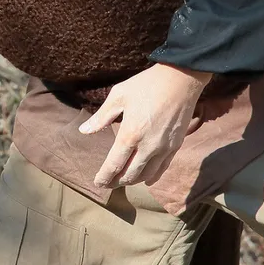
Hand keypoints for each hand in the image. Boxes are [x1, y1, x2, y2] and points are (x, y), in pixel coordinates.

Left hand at [79, 63, 211, 187]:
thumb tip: (83, 131)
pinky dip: (152, 177)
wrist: (180, 80)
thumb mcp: (118, 96)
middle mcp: (148, 146)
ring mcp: (164, 148)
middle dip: (117, 182)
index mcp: (130, 134)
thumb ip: (101, 117)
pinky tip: (146, 180)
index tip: (97, 183)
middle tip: (107, 184)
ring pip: (147, 174)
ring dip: (133, 180)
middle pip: (130, 174)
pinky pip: (162, 168)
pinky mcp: (175, 146)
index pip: (114, 164)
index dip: (105, 176)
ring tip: (122, 181)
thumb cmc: (146, 85)